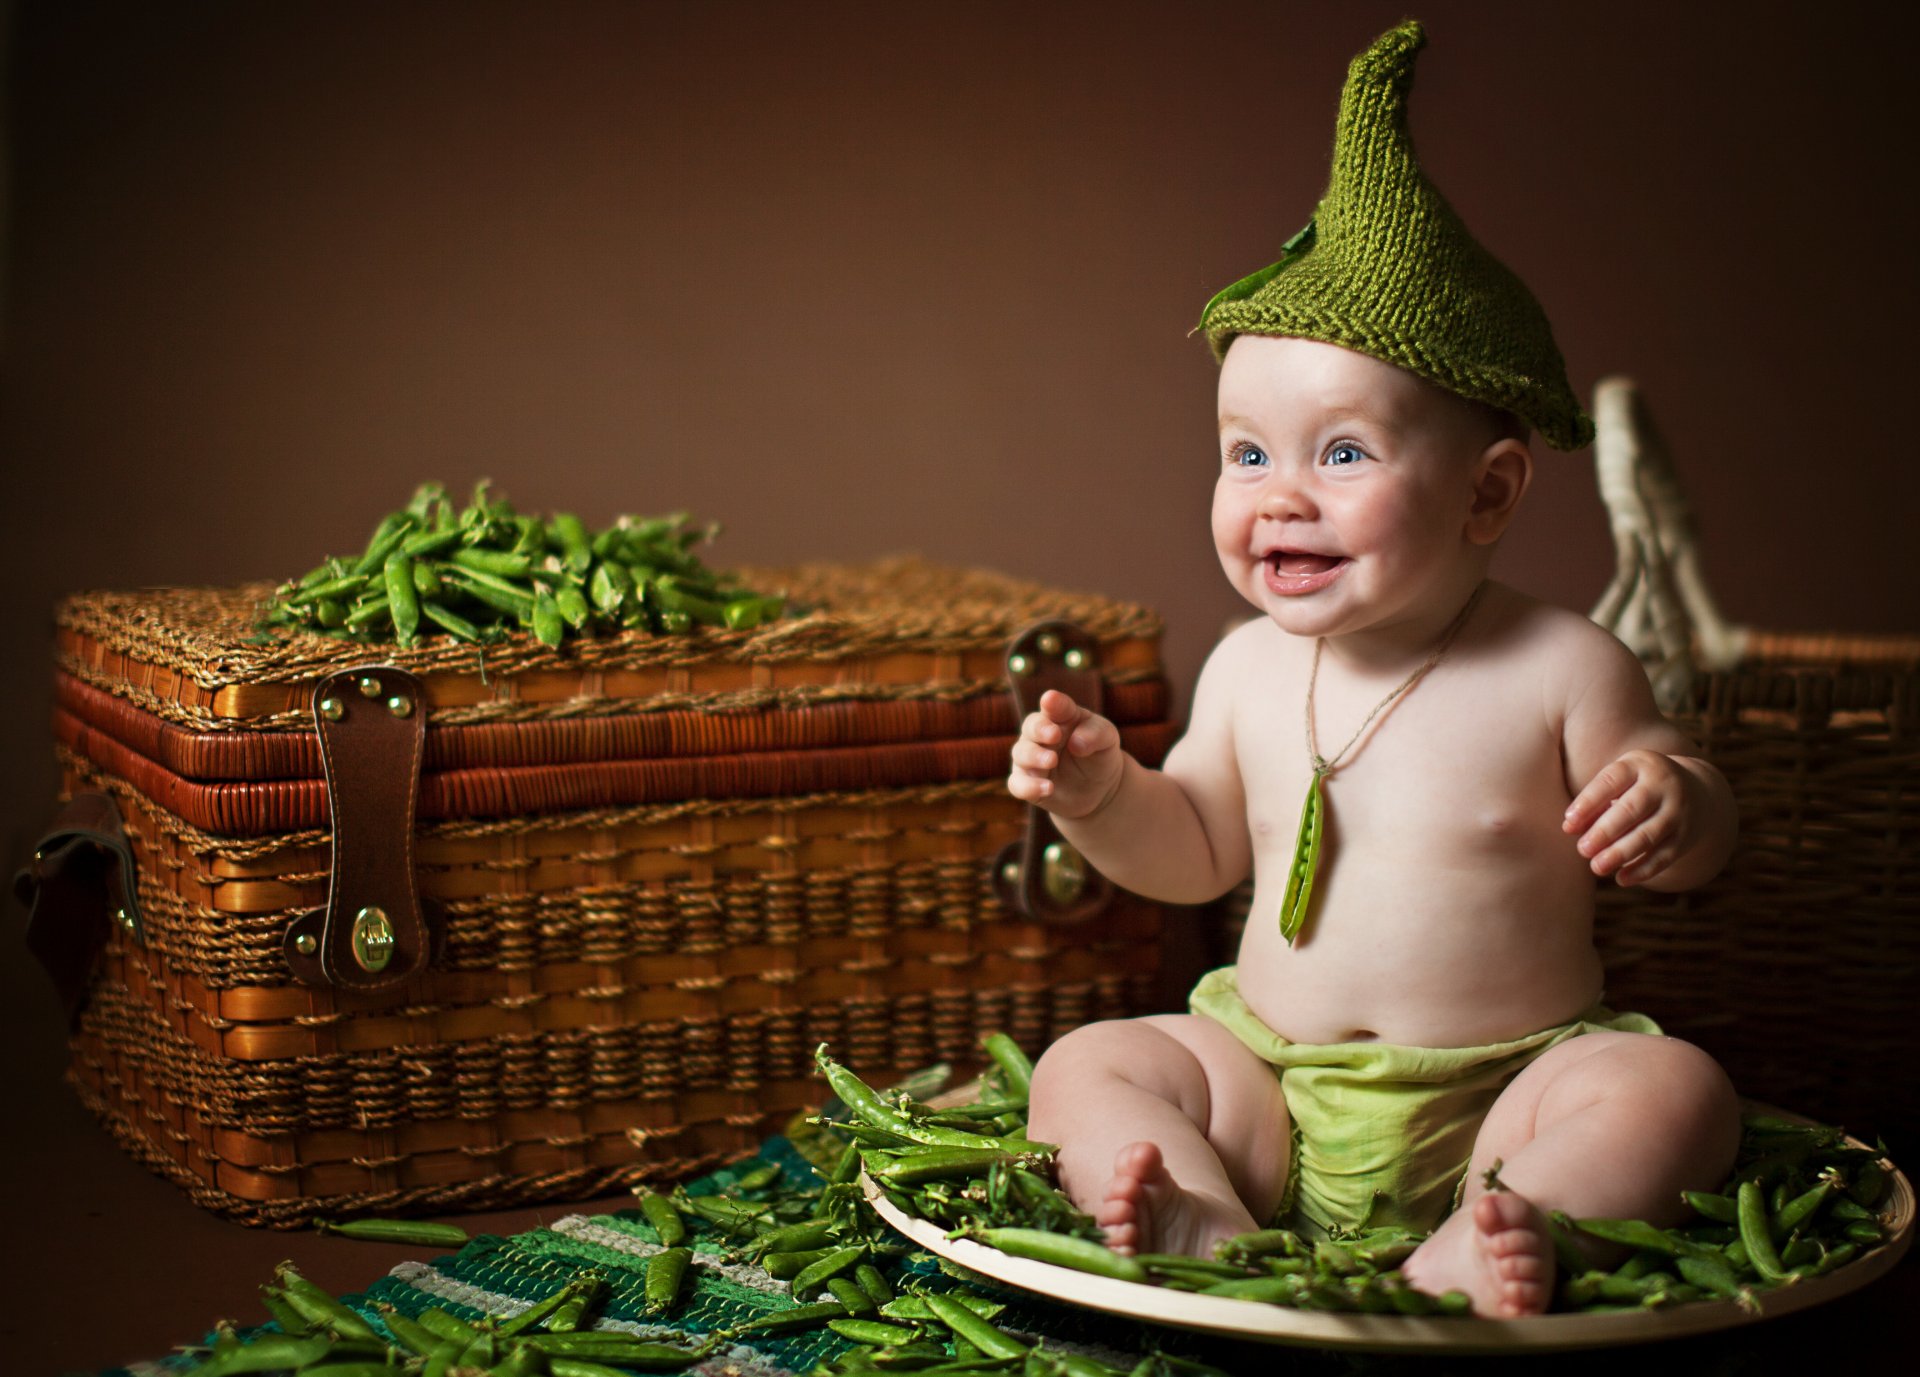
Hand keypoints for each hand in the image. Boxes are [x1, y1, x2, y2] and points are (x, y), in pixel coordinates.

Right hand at [1007, 689, 1124, 819]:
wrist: (1099, 787)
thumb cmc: (1099, 753)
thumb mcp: (1107, 739)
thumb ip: (1096, 734)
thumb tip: (1076, 744)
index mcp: (1060, 717)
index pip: (1053, 706)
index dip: (1052, 703)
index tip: (1050, 700)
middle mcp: (1039, 735)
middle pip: (1030, 727)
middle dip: (1039, 729)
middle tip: (1054, 735)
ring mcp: (1030, 759)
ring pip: (1021, 754)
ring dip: (1034, 756)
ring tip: (1052, 760)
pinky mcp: (1027, 783)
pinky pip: (1018, 784)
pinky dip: (1028, 786)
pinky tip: (1048, 788)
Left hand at [1563, 748, 1703, 885]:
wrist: (1695, 791)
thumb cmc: (1638, 787)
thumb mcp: (1620, 783)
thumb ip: (1595, 802)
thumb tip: (1570, 827)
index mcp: (1639, 765)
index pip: (1610, 781)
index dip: (1588, 803)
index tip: (1569, 823)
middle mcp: (1663, 785)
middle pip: (1631, 809)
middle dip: (1604, 831)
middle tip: (1582, 849)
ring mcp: (1678, 811)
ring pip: (1648, 835)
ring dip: (1620, 853)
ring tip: (1596, 867)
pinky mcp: (1686, 835)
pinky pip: (1664, 855)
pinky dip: (1643, 869)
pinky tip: (1621, 879)